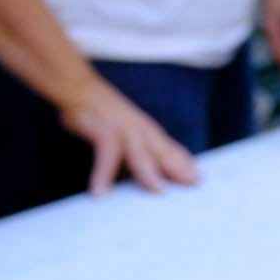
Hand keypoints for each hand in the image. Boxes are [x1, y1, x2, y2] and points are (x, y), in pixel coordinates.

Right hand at [61, 78, 200, 195]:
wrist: (79, 88)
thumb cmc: (103, 114)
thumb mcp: (124, 133)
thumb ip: (136, 153)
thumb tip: (146, 178)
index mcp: (145, 131)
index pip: (169, 148)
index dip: (184, 162)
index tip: (200, 178)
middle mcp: (139, 129)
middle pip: (161, 150)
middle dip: (178, 166)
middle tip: (194, 182)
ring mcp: (122, 128)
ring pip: (139, 151)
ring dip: (149, 171)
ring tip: (159, 191)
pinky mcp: (102, 128)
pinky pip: (106, 153)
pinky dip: (103, 173)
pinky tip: (100, 192)